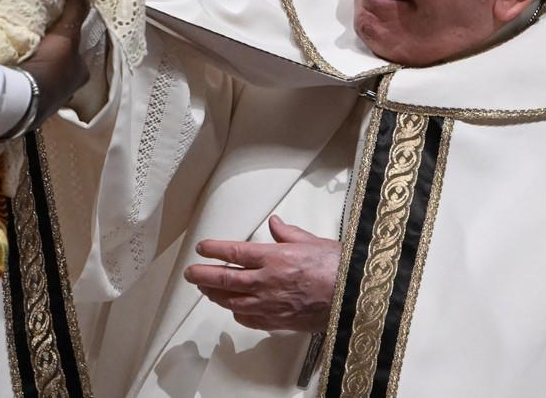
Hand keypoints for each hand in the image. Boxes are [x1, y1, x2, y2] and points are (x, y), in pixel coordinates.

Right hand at [17, 0, 91, 122]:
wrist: (22, 101)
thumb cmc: (50, 67)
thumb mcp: (66, 35)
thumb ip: (75, 9)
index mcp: (80, 75)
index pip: (77, 55)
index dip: (69, 46)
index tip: (56, 36)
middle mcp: (67, 91)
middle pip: (61, 70)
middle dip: (51, 61)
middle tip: (35, 47)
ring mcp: (47, 103)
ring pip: (43, 82)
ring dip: (33, 72)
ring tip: (18, 58)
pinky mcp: (27, 110)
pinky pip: (24, 91)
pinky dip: (19, 82)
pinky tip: (8, 73)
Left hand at [184, 215, 341, 331]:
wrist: (354, 296)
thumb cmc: (338, 268)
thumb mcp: (312, 241)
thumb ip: (288, 233)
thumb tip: (275, 223)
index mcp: (274, 257)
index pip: (234, 252)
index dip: (214, 250)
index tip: (202, 248)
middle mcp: (267, 281)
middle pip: (226, 278)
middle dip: (204, 275)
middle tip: (191, 273)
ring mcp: (271, 304)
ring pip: (233, 301)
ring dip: (215, 295)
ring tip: (205, 290)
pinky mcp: (279, 321)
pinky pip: (250, 319)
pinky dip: (237, 313)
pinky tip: (233, 309)